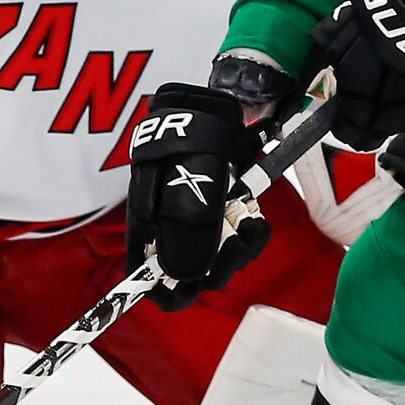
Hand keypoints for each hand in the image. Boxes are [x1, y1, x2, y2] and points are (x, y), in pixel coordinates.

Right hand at [125, 83, 266, 309]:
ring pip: (223, 259)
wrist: (207, 113)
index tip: (190, 290)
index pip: (148, 279)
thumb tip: (186, 278)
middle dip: (218, 267)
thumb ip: (184, 239)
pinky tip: (257, 219)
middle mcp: (174, 232)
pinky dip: (254, 233)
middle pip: (194, 275)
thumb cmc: (185, 148)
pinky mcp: (227, 213)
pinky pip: (243, 238)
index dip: (167, 292)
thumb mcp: (182, 195)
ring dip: (241, 248)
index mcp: (148, 231)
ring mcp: (202, 223)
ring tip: (249, 225)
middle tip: (232, 248)